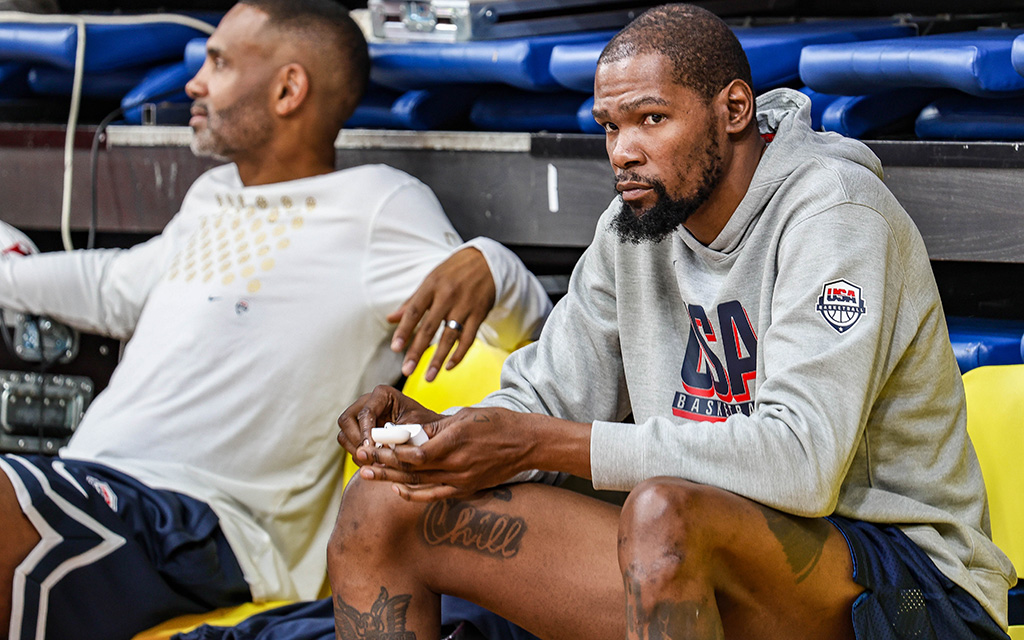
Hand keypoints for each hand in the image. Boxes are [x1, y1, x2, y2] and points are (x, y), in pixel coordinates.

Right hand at [337, 385, 442, 458]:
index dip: (366, 432)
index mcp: (383, 394)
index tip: (373, 448)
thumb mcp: (417, 425)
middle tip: (369, 457)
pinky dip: (358, 455)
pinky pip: (348, 444)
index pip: (365, 413)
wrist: (428, 431)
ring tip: (372, 462)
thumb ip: (400, 433)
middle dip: (356, 441)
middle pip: (346, 420)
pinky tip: (373, 463)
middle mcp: (367, 402)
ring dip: (355, 450)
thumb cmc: (425, 424)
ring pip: (344, 434)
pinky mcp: (358, 431)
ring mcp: (359, 416)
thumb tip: (382, 446)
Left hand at [355, 406, 538, 501]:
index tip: (372, 444)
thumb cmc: (497, 423)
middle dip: (383, 465)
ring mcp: (461, 480)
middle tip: (361, 460)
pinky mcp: (466, 489)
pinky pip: (434, 495)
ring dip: (391, 480)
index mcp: (455, 443)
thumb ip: (436, 428)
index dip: (390, 451)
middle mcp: (456, 466)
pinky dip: (414, 494)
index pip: (414, 453)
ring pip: (418, 484)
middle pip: (411, 469)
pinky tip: (398, 490)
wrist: (527, 444)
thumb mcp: (465, 416)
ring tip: (368, 476)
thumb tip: (409, 433)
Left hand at [387, 247, 495, 381]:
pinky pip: (468, 338)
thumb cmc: (453, 272)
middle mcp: (447, 296)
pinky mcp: (479, 314)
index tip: (395, 348)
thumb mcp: (431, 281)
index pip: (414, 311)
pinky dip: (459, 354)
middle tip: (406, 370)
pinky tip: (449, 367)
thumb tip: (391, 319)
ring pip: (449, 337)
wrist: (487, 261)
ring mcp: (465, 306)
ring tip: (428, 377)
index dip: (404, 330)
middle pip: (429, 328)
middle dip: (417, 351)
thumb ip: (412, 302)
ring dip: (438, 359)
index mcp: (431, 286)